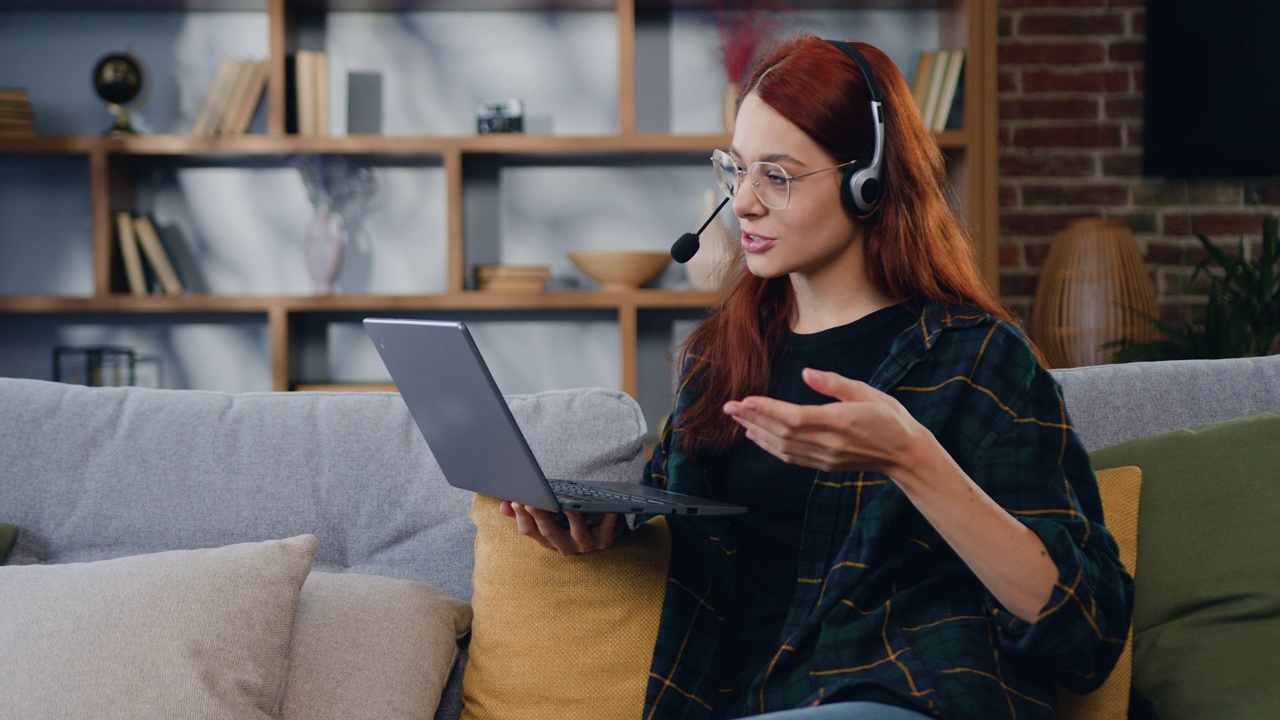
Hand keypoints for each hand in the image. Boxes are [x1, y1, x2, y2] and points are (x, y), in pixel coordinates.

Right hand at [498, 500, 622, 555]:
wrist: (603, 528)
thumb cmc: (571, 518)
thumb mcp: (549, 515)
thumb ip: (525, 511)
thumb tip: (504, 506)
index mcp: (548, 539)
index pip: (529, 530)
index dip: (522, 516)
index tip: (517, 500)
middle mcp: (564, 546)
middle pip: (549, 532)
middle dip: (540, 516)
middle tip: (532, 500)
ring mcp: (585, 544)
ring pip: (576, 533)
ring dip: (572, 518)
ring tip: (567, 505)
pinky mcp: (604, 540)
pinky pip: (607, 529)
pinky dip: (609, 518)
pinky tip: (609, 507)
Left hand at [722, 367, 930, 475]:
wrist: (905, 454)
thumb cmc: (889, 417)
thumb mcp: (866, 391)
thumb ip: (834, 383)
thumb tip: (807, 373)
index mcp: (839, 422)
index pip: (794, 417)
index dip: (767, 410)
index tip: (745, 400)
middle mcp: (828, 443)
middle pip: (782, 433)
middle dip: (753, 419)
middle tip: (729, 407)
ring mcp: (825, 457)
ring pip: (782, 447)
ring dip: (757, 433)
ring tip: (738, 419)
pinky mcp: (824, 465)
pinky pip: (791, 457)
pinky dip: (770, 447)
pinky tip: (757, 437)